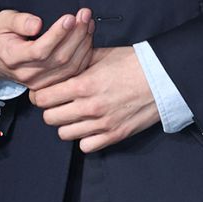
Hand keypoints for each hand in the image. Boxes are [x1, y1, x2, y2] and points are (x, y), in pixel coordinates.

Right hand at [0, 7, 95, 89]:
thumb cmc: (0, 37)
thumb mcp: (2, 21)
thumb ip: (19, 21)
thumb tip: (37, 24)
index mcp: (13, 57)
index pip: (40, 50)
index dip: (57, 35)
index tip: (70, 18)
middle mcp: (28, 74)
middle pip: (59, 58)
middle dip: (76, 34)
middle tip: (85, 14)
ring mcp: (40, 82)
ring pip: (69, 67)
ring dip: (83, 43)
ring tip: (88, 22)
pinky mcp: (51, 83)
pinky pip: (73, 72)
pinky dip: (84, 54)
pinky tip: (87, 37)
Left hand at [29, 45, 159, 152]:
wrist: (162, 78)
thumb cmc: (133, 63)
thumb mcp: (101, 54)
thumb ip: (78, 60)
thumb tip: (59, 61)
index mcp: (84, 84)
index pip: (44, 98)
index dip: (40, 95)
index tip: (43, 93)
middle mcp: (89, 107)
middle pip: (50, 118)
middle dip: (50, 110)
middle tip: (57, 103)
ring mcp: (101, 124)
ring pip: (64, 134)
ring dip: (66, 124)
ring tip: (74, 114)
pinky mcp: (114, 136)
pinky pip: (85, 146)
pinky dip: (84, 138)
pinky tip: (89, 126)